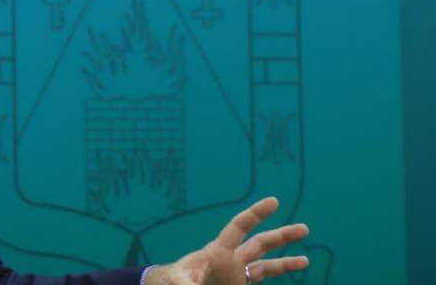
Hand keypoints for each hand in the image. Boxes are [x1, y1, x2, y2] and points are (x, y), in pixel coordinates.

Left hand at [144, 197, 308, 284]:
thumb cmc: (170, 279)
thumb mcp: (176, 280)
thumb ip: (184, 283)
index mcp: (217, 252)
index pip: (239, 228)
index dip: (255, 214)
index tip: (274, 201)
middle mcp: (230, 260)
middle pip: (260, 244)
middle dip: (281, 236)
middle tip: (305, 228)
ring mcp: (234, 274)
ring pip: (265, 265)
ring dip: (285, 262)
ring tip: (306, 260)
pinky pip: (259, 279)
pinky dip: (275, 277)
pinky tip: (289, 276)